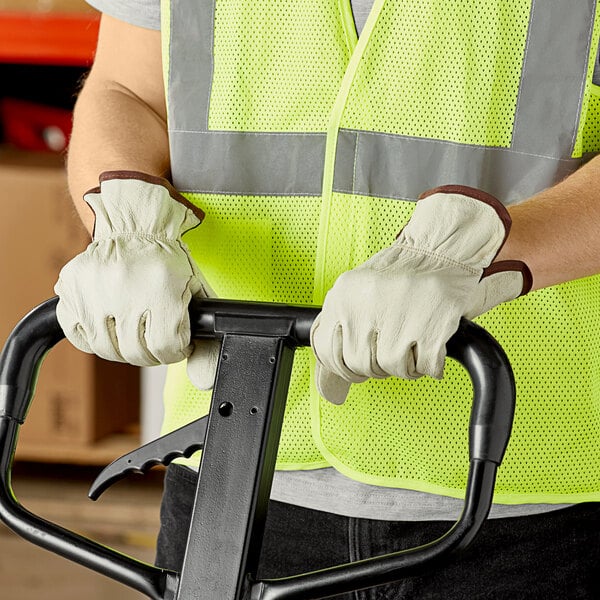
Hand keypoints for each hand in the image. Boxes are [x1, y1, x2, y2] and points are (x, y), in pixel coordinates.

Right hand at [55, 171, 218, 388]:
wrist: (136, 225)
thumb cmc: (167, 260)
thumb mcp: (195, 290)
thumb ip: (204, 333)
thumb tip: (204, 378)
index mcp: (162, 288)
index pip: (166, 347)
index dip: (175, 351)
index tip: (176, 342)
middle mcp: (126, 289)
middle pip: (136, 353)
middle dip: (152, 352)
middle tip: (157, 338)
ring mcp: (94, 289)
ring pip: (107, 349)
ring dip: (124, 348)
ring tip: (134, 331)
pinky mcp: (71, 288)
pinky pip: (77, 334)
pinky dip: (93, 339)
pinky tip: (109, 326)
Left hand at [310, 186, 531, 404]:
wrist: (443, 248)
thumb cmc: (404, 270)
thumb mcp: (360, 287)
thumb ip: (344, 318)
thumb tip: (333, 358)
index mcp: (345, 294)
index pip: (328, 349)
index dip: (343, 367)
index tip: (354, 368)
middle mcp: (368, 301)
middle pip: (361, 363)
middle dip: (376, 366)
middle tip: (389, 354)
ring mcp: (400, 312)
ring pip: (391, 367)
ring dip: (404, 366)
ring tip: (412, 348)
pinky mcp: (433, 322)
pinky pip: (424, 365)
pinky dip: (429, 365)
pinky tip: (429, 349)